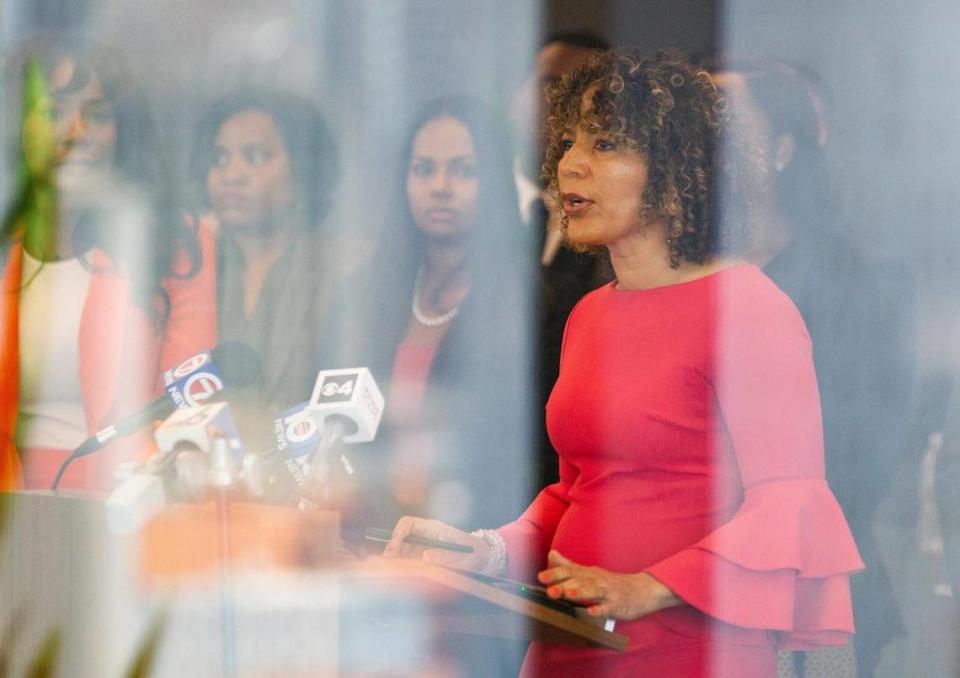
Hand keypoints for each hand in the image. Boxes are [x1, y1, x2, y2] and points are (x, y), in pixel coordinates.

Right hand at [382, 516, 490, 571]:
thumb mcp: (460, 555)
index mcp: (431, 528)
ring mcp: (420, 547)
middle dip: (391, 549)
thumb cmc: (470, 553)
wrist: (478, 557)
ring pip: (400, 550)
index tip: (394, 548)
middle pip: (399, 537)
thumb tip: (425, 556)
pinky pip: (406, 561)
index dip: (397, 533)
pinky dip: (401, 568)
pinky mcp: (420, 559)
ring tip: (392, 574)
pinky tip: (400, 578)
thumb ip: (444, 555)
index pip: (407, 523)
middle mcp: (423, 535)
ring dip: (394, 561)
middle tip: (387, 565)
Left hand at [537, 550, 681, 619]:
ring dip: (581, 592)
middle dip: (564, 585)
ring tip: (570, 594)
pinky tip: (592, 612)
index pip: (570, 571)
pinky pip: (609, 608)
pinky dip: (601, 610)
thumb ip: (569, 565)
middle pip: (579, 581)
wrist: (643, 589)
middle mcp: (597, 580)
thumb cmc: (612, 582)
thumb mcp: (590, 572)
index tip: (541, 577)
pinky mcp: (618, 605)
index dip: (555, 574)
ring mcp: (608, 592)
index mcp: (588, 573)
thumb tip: (551, 554)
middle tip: (550, 590)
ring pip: (594, 591)